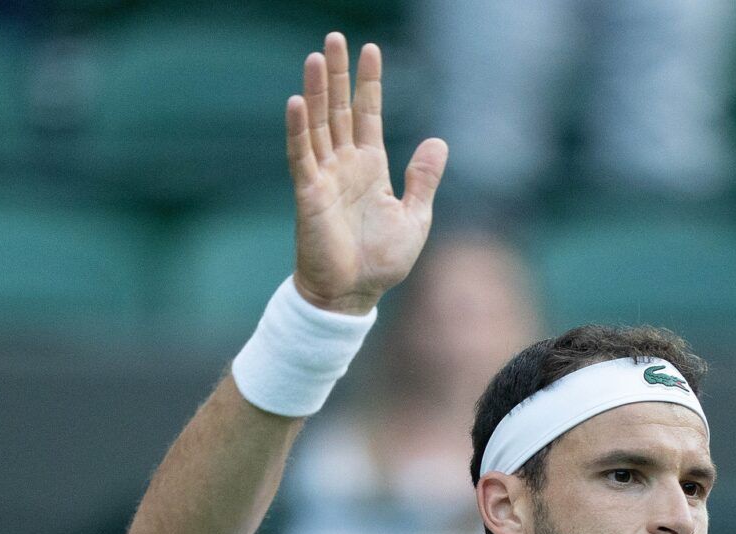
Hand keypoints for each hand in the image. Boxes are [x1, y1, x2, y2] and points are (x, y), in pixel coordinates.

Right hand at [285, 34, 447, 315]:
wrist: (355, 295)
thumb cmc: (381, 262)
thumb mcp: (414, 217)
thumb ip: (423, 179)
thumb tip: (439, 140)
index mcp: (371, 168)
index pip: (368, 115)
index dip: (369, 83)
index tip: (371, 49)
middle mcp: (345, 165)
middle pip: (339, 109)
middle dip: (337, 74)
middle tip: (335, 38)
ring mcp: (324, 176)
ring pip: (318, 124)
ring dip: (315, 91)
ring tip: (315, 57)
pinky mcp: (308, 193)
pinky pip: (301, 156)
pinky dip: (298, 129)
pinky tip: (296, 102)